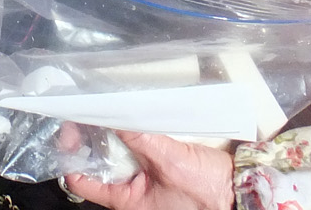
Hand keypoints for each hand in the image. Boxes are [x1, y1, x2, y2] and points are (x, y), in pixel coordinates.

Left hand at [61, 127, 233, 209]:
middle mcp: (131, 193)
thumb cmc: (206, 191)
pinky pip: (137, 148)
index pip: (81, 180)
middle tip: (86, 111)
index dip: (71, 154)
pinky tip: (128, 116)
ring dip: (111, 133)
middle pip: (97, 162)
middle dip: (90, 138)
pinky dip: (131, 132)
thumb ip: (138, 137)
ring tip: (104, 109)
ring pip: (116, 153)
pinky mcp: (159, 167)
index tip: (69, 128)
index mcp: (126, 202)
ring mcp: (145, 180)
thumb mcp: (167, 161)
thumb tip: (110, 112)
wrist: (240, 191)